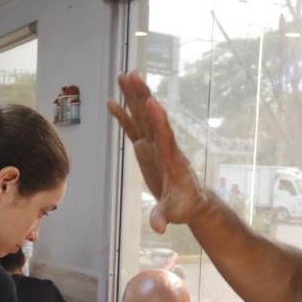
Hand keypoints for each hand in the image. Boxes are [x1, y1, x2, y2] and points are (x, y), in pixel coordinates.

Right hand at [108, 71, 208, 232]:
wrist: (190, 201)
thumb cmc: (184, 206)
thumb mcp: (174, 213)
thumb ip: (163, 216)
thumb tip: (157, 227)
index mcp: (172, 159)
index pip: (165, 137)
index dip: (159, 120)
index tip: (152, 100)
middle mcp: (163, 146)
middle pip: (152, 117)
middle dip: (142, 96)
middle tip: (132, 74)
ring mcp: (154, 145)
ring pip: (143, 116)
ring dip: (133, 96)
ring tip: (123, 74)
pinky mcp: (146, 148)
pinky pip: (133, 128)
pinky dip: (123, 115)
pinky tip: (112, 102)